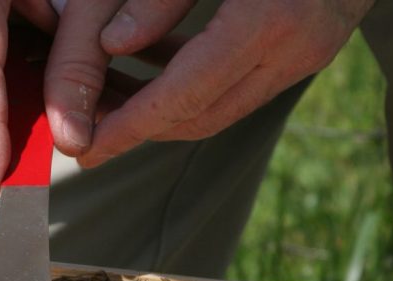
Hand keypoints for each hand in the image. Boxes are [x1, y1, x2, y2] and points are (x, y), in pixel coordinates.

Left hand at [76, 0, 374, 167]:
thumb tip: (111, 44)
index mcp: (269, 20)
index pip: (183, 97)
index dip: (128, 128)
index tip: (83, 148)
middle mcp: (296, 48)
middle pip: (200, 117)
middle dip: (137, 131)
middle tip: (82, 130)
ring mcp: (309, 54)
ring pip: (220, 108)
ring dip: (161, 112)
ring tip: (103, 101)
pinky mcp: (309, 49)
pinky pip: (240, 85)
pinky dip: (191, 86)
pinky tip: (147, 65)